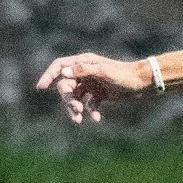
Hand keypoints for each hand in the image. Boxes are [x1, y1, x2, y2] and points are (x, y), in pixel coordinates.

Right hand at [36, 53, 151, 124]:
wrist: (142, 83)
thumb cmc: (124, 75)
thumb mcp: (104, 72)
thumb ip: (84, 70)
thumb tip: (63, 73)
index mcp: (84, 62)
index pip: (60, 66)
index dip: (48, 75)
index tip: (40, 87)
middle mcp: (85, 72)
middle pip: (66, 86)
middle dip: (68, 100)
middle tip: (76, 111)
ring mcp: (91, 84)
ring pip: (75, 97)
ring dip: (76, 109)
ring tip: (80, 120)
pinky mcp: (98, 95)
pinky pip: (88, 105)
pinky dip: (91, 112)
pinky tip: (98, 118)